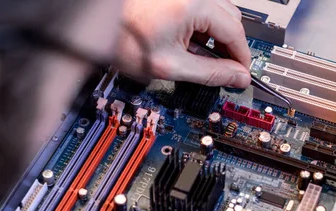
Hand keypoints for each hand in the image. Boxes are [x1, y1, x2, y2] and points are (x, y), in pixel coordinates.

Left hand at [117, 0, 251, 87]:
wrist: (93, 25)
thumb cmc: (122, 39)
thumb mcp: (170, 66)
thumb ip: (210, 74)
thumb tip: (237, 78)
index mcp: (195, 5)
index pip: (236, 32)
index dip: (242, 58)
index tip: (241, 76)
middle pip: (231, 19)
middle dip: (229, 47)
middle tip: (220, 71)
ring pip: (218, 12)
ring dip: (215, 36)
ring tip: (195, 56)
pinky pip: (200, 7)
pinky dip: (200, 25)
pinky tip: (185, 41)